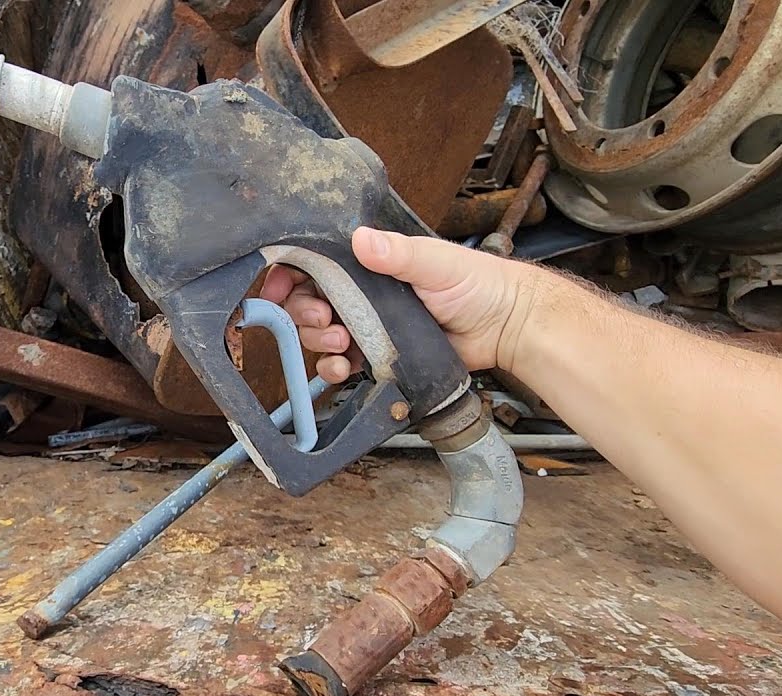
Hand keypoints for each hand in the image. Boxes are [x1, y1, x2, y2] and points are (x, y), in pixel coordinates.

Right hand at [259, 227, 546, 382]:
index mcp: (368, 263)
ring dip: (319, 342)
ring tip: (343, 342)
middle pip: (306, 303)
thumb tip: (361, 239)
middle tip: (324, 319)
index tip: (275, 289)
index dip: (287, 276)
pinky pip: (341, 365)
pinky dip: (333, 369)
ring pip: (318, 336)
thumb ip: (397, 253)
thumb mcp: (435, 261)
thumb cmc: (476, 283)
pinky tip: (344, 368)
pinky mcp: (377, 355)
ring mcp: (366, 326)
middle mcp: (360, 293)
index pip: (312, 264)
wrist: (505, 326)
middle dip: (303, 314)